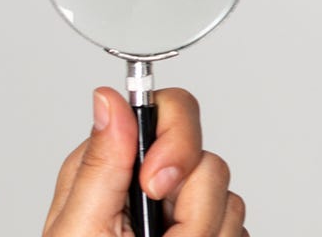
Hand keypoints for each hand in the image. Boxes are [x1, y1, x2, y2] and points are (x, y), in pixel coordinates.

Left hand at [44, 87, 246, 236]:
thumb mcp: (80, 226)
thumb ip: (101, 164)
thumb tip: (108, 97)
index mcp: (111, 167)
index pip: (166, 111)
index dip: (176, 140)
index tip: (155, 185)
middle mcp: (149, 182)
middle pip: (208, 160)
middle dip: (191, 207)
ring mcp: (183, 212)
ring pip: (230, 201)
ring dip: (201, 236)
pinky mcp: (210, 234)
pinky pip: (241, 231)